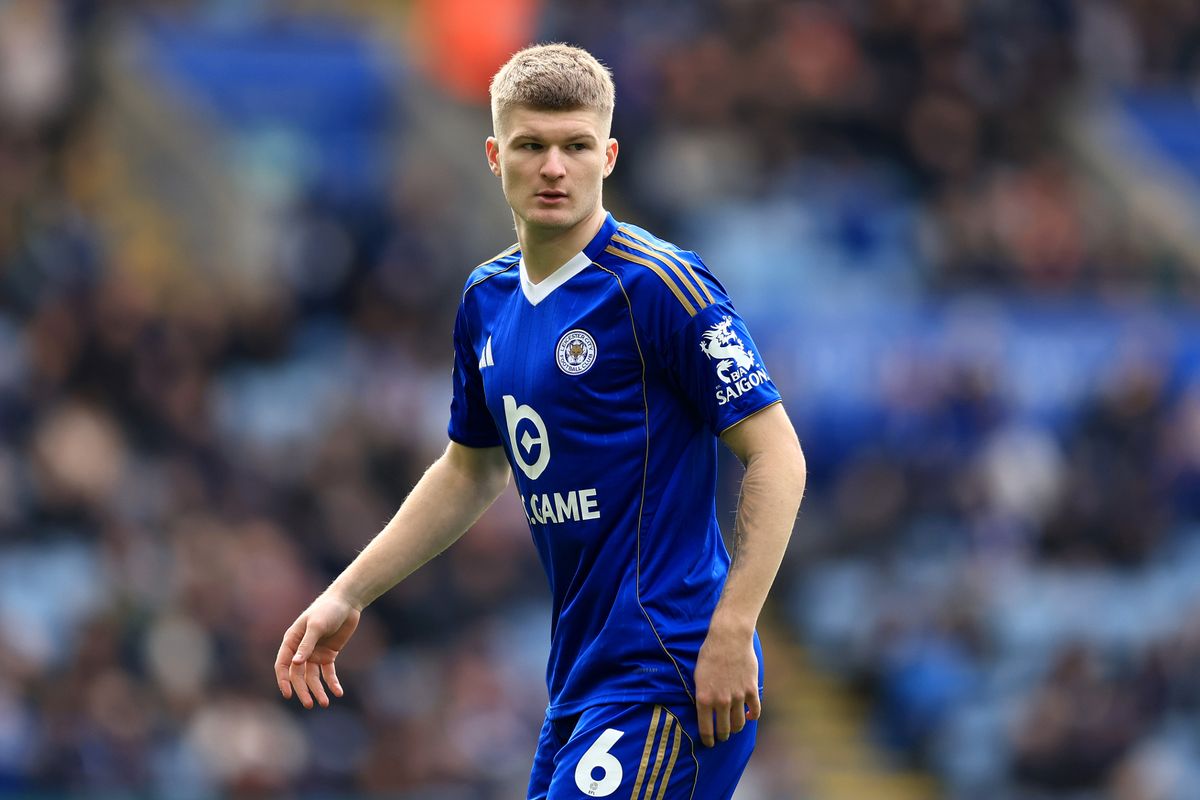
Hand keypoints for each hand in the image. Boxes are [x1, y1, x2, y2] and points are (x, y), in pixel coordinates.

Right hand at [274, 593, 360, 708]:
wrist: (347, 602)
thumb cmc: (327, 610)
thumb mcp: (316, 626)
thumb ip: (307, 644)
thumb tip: (295, 664)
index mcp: (292, 641)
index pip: (283, 665)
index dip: (283, 680)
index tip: (288, 694)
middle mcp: (301, 650)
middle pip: (298, 675)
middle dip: (303, 690)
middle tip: (309, 705)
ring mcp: (314, 653)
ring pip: (312, 677)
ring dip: (317, 690)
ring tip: (325, 703)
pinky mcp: (329, 655)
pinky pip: (328, 673)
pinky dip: (332, 683)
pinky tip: (338, 692)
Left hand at [693, 622, 760, 746]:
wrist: (728, 638)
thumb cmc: (710, 654)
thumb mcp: (698, 676)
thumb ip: (702, 695)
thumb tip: (704, 710)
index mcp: (704, 698)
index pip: (706, 729)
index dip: (708, 739)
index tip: (709, 743)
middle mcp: (720, 701)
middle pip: (724, 729)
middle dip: (722, 736)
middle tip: (722, 736)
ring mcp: (738, 697)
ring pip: (739, 723)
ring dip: (736, 728)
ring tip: (734, 728)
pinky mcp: (751, 690)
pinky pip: (755, 711)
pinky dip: (753, 716)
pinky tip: (750, 716)